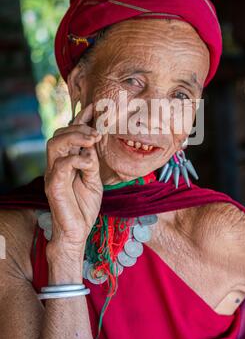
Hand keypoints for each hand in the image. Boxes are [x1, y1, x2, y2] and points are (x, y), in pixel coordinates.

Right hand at [44, 103, 102, 258]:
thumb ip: (92, 161)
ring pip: (54, 143)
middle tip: (97, 132)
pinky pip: (60, 165)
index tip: (95, 105)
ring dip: (75, 137)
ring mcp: (53, 174)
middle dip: (79, 126)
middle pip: (59, 133)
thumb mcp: (94, 179)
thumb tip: (93, 142)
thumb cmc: (84, 206)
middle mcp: (57, 164)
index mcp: (67, 161)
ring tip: (92, 139)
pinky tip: (88, 162)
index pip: (70, 133)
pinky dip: (76, 159)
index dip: (80, 117)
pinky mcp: (53, 186)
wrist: (78, 232)